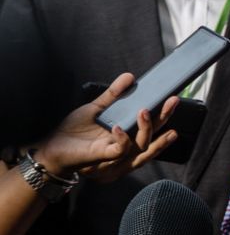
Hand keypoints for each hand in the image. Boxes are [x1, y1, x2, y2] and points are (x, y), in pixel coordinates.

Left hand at [33, 73, 177, 181]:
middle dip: (164, 118)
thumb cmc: (72, 132)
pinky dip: (122, 139)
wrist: (51, 147)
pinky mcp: (103, 158)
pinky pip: (119, 151)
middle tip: (172, 101)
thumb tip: (130, 76)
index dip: (164, 114)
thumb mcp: (96, 108)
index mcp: (126, 136)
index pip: (151, 126)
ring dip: (147, 128)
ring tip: (144, 110)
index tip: (173, 98)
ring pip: (142, 146)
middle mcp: (125, 147)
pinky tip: (118, 127)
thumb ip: (114, 94)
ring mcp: (115, 154)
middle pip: (152, 136)